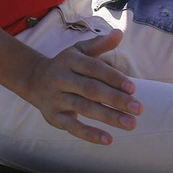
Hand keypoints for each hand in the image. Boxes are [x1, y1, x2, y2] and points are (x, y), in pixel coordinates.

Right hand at [19, 29, 141, 144]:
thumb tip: (120, 33)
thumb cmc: (65, 65)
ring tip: (131, 124)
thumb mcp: (79, 51)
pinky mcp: (54, 116)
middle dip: (116, 99)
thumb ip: (100, 44)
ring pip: (84, 108)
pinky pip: (72, 127)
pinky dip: (90, 134)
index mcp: (70, 61)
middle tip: (139, 109)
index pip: (94, 69)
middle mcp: (61, 79)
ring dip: (109, 117)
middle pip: (91, 90)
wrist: (33, 80)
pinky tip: (108, 139)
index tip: (133, 88)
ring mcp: (56, 99)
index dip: (113, 78)